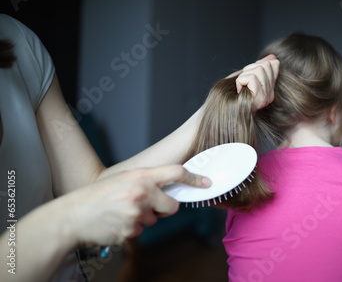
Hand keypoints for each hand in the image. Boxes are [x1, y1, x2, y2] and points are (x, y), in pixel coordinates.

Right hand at [61, 165, 210, 246]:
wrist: (72, 215)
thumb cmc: (96, 196)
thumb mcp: (122, 179)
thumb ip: (145, 182)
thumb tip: (166, 189)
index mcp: (140, 176)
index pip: (176, 173)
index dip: (194, 178)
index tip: (206, 182)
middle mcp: (141, 192)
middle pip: (172, 206)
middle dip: (165, 208)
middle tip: (148, 205)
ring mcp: (136, 213)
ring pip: (154, 220)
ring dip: (142, 218)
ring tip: (121, 212)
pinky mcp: (130, 230)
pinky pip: (140, 231)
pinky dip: (130, 228)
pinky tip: (115, 222)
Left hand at [231, 54, 279, 111]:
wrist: (225, 111)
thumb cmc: (231, 94)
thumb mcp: (246, 77)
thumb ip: (259, 67)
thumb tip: (272, 56)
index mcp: (270, 88)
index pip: (274, 65)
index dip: (258, 64)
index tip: (248, 76)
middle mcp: (270, 93)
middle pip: (265, 65)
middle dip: (249, 69)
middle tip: (243, 83)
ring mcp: (267, 96)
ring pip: (258, 70)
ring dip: (244, 76)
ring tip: (241, 87)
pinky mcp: (261, 98)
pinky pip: (251, 78)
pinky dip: (240, 81)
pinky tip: (240, 91)